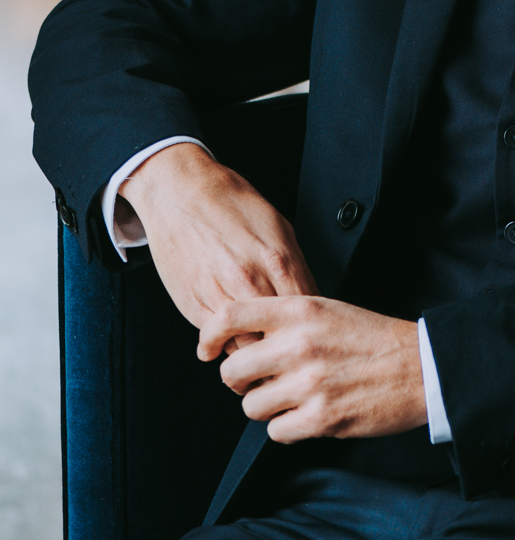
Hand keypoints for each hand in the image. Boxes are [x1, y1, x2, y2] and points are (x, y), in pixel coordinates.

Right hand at [120, 142, 318, 333]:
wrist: (180, 191)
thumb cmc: (229, 204)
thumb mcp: (278, 226)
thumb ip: (295, 266)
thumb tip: (309, 297)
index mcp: (277, 260)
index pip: (305, 313)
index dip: (309, 326)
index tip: (308, 330)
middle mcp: (248, 280)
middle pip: (278, 335)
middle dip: (285, 342)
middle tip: (286, 343)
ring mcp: (219, 295)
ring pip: (247, 346)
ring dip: (255, 348)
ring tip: (258, 339)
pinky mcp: (192, 305)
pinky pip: (218, 340)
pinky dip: (228, 342)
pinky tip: (233, 330)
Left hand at [198, 297, 427, 442]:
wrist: (421, 366)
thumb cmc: (374, 338)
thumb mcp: (327, 309)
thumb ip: (285, 319)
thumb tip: (242, 339)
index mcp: (300, 311)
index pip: (231, 316)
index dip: (208, 335)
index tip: (207, 349)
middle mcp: (300, 345)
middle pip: (232, 371)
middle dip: (240, 382)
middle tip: (258, 382)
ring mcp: (310, 383)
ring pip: (251, 406)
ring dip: (266, 407)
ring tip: (291, 398)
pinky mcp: (322, 418)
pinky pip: (276, 431)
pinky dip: (287, 428)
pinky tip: (306, 415)